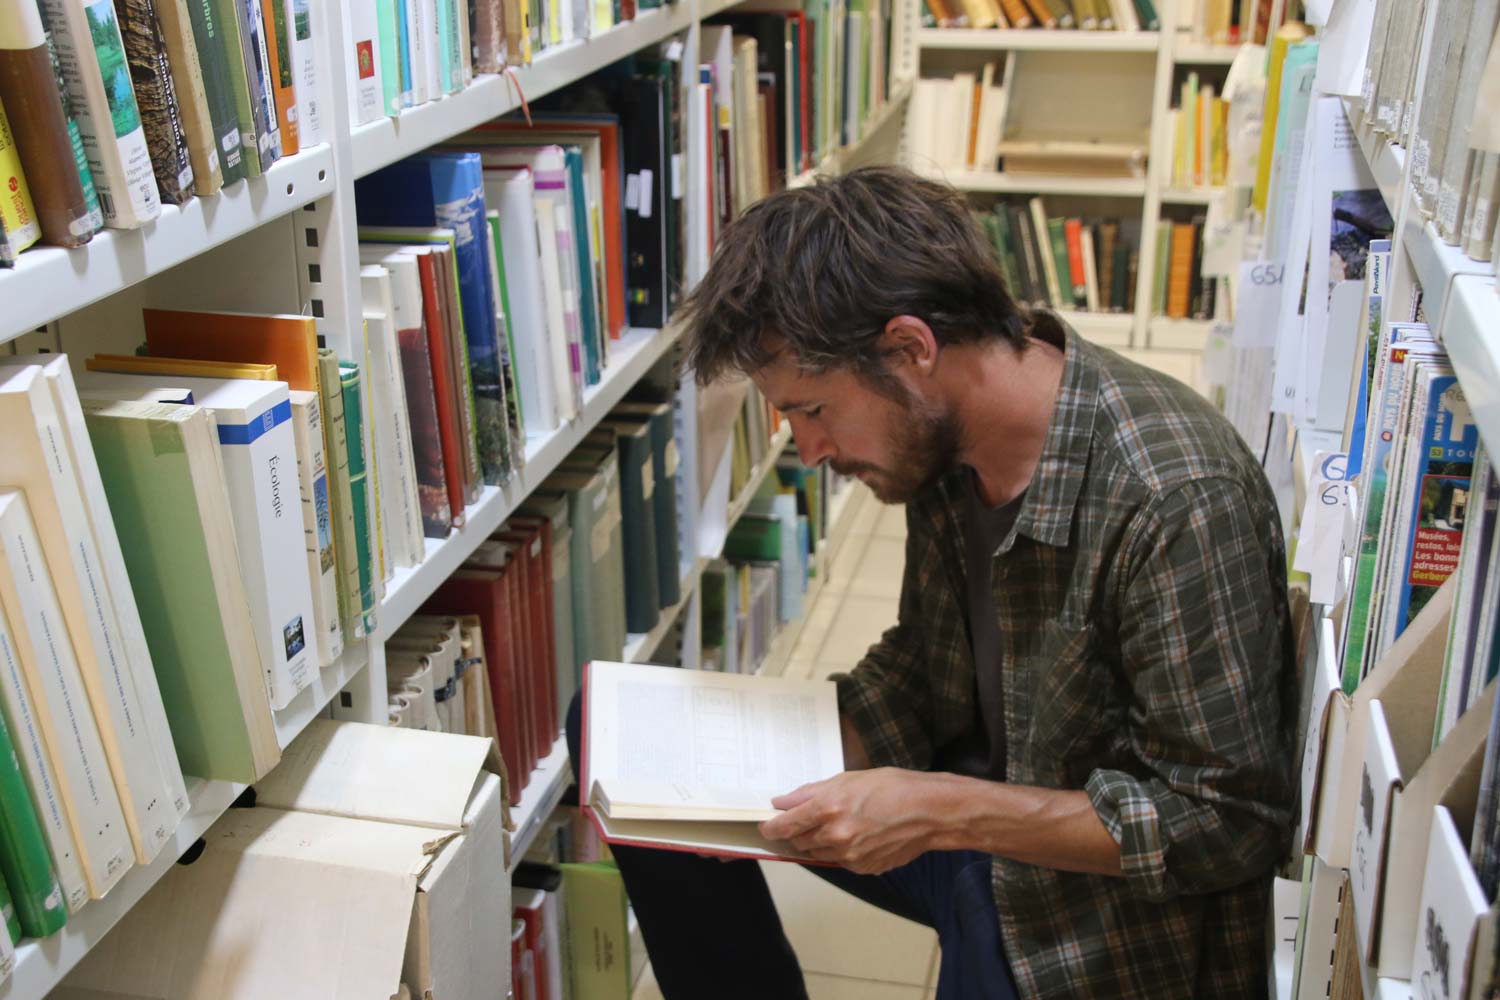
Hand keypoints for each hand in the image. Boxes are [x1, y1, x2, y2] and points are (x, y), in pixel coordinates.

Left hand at [758, 768, 946, 874]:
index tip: (767, 825)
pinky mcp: (862, 868)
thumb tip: (782, 802)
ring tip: (840, 824)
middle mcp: (835, 834)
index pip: (785, 825)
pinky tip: (859, 834)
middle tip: (809, 819)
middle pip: (798, 841)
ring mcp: (849, 855)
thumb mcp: (848, 778)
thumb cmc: (894, 788)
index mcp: (828, 807)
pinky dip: (841, 850)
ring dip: (819, 841)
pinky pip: (840, 861)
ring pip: (817, 852)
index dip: (772, 826)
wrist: (930, 812)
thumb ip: (810, 792)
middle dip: (798, 831)